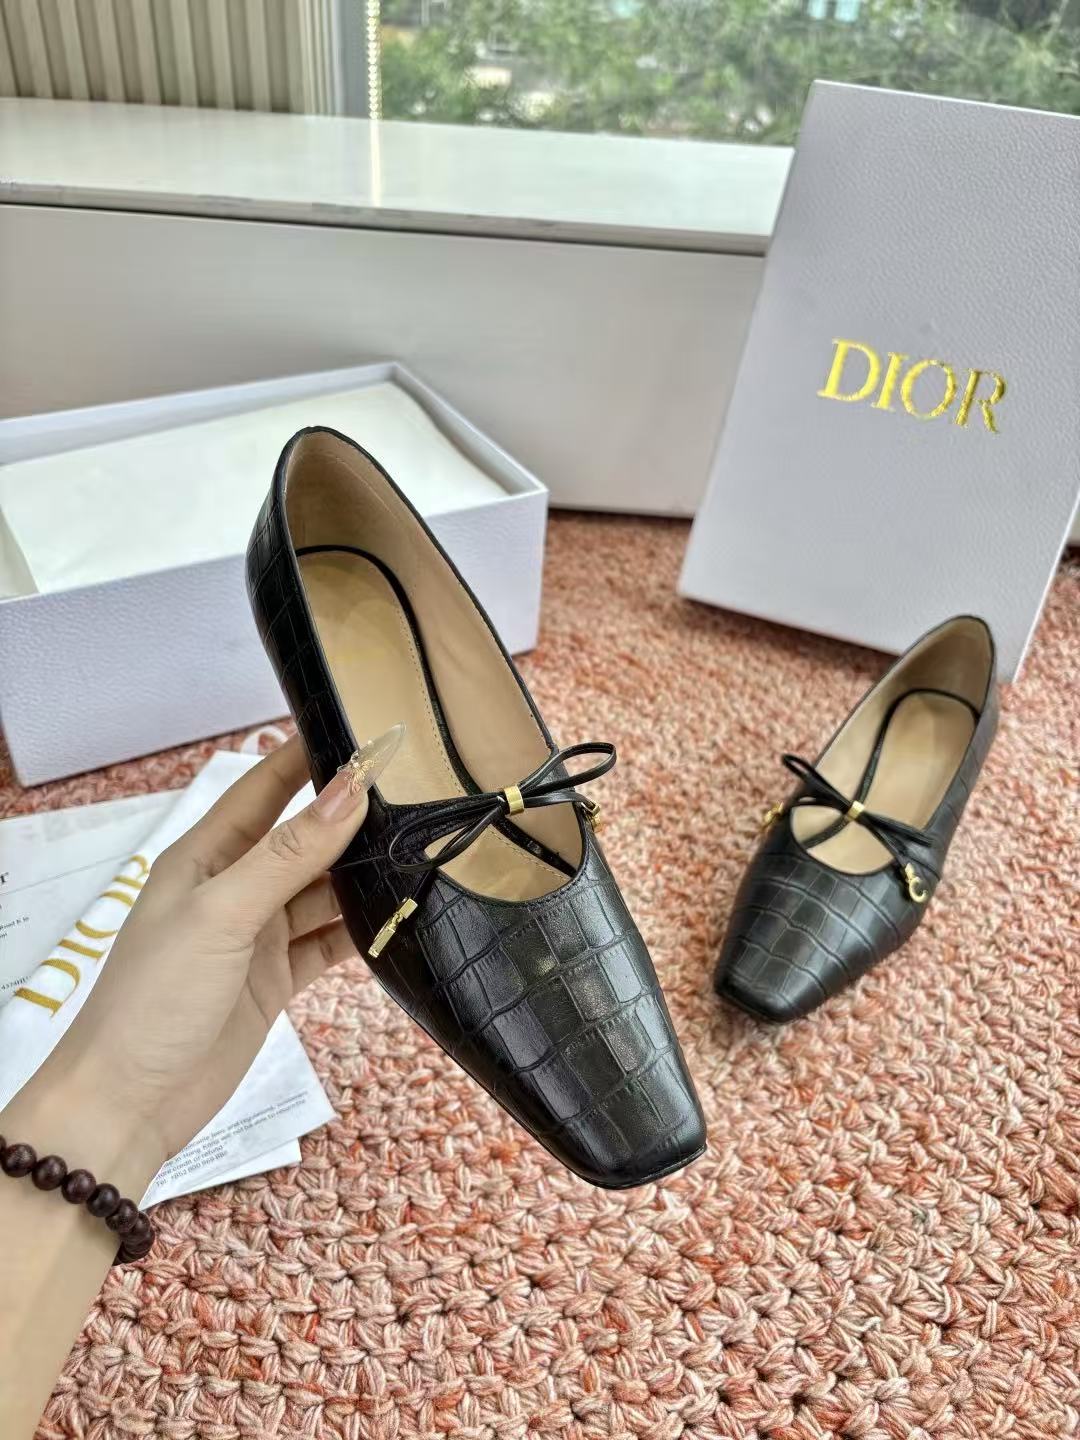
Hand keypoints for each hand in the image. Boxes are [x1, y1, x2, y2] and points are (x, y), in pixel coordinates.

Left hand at [21, 726, 401, 1178]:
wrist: (128, 1105)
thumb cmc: (155, 998)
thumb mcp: (222, 914)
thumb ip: (288, 854)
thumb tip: (350, 790)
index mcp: (205, 857)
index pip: (265, 788)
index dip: (311, 758)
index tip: (367, 732)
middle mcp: (233, 889)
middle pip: (303, 841)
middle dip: (353, 821)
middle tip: (421, 797)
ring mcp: (256, 937)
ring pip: (322, 894)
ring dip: (364, 880)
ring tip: (424, 856)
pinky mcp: (275, 982)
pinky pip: (327, 944)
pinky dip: (360, 934)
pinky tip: (401, 920)